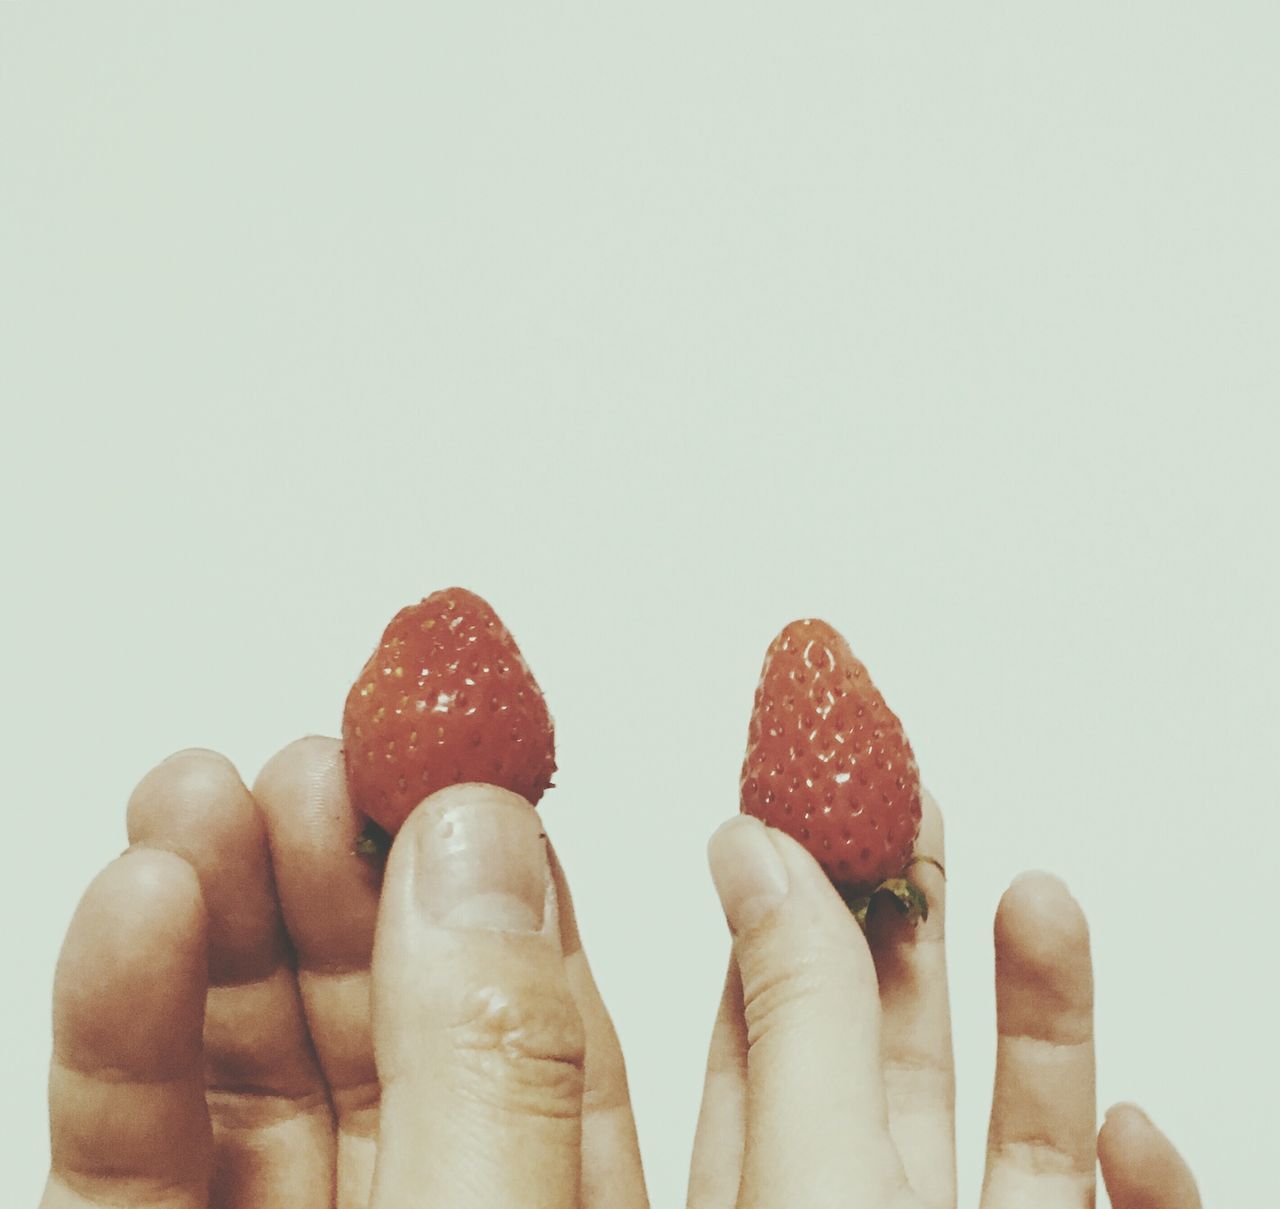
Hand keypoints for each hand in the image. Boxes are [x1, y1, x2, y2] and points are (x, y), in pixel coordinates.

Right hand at [41, 741, 648, 1208]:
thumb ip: (500, 1074)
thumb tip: (480, 846)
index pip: (573, 1047)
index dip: (519, 893)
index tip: (469, 769)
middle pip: (397, 1035)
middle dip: (346, 880)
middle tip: (323, 757)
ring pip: (259, 1074)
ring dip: (224, 918)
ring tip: (203, 792)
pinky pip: (134, 1163)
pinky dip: (118, 1032)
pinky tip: (135, 902)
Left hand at [688, 793, 1199, 1208]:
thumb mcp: (814, 1185)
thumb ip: (796, 1022)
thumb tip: (751, 851)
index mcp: (756, 1198)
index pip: (749, 1029)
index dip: (783, 905)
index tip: (803, 799)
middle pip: (880, 1056)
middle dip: (906, 922)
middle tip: (913, 804)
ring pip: (1009, 1132)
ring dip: (1041, 1012)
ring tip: (1041, 892)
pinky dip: (1144, 1186)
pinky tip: (1134, 1129)